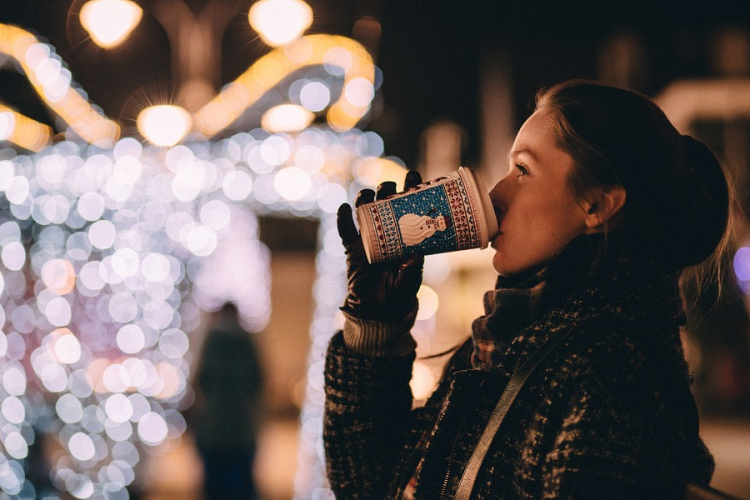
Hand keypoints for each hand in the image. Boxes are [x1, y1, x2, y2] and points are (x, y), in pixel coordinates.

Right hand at [337, 170, 423, 320]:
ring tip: (367, 195)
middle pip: (384, 203)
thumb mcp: (409, 280)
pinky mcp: (352, 248)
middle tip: (390, 187)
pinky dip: (343, 219)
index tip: (413, 176)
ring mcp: (368, 238)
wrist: (378, 308)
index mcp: (405, 234)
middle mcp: (386, 231)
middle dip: (386, 190)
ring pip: (364, 211)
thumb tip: (416, 254)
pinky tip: (344, 209)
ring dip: (365, 199)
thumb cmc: (399, 291)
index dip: (410, 189)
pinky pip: (345, 231)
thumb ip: (412, 269)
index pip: (408, 206)